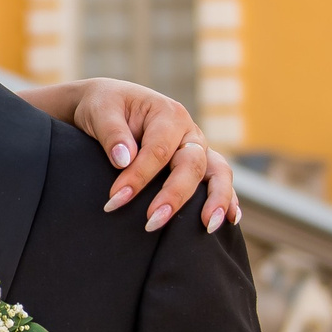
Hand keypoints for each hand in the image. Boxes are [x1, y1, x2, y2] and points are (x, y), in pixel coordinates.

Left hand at [67, 80, 239, 232]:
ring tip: (208, 226)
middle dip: (173, 196)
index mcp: (168, 114)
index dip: (138, 177)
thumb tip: (124, 160)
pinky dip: (228, 199)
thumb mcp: (100, 111)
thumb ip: (112, 133)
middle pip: (191, 165)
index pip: (158, 150)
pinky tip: (230, 220)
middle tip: (151, 223)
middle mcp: (189, 132)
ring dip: (216, 200)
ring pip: (217, 173)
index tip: (114, 200)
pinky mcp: (197, 164)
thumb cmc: (105, 107)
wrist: (110, 106)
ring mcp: (197, 149)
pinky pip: (218, 180)